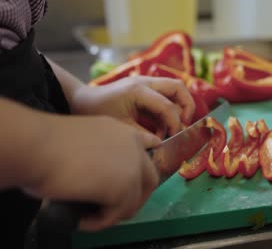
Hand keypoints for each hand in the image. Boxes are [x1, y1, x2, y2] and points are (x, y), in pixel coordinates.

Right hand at [22, 114, 160, 230]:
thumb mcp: (84, 140)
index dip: (142, 165)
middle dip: (133, 198)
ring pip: (134, 202)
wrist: (38, 146)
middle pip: (149, 180)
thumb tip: (100, 177)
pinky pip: (115, 216)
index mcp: (124, 132)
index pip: (148, 147)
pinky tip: (80, 219)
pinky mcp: (125, 189)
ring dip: (113, 213)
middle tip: (110, 208)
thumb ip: (102, 155)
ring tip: (89, 215)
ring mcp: (133, 168)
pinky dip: (98, 222)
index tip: (134, 176)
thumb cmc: (47, 142)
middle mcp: (134, 147)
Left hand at [70, 76, 194, 137]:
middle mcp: (145, 82)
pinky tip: (160, 128)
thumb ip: (143, 136)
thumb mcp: (120, 127)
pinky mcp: (145, 89)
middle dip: (187, 106)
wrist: (81, 100)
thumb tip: (161, 144)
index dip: (175, 123)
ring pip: (174, 90)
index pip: (167, 105)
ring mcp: (146, 83)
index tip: (174, 137)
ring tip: (170, 129)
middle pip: (179, 87)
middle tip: (184, 125)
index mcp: (138, 90)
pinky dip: (168, 111)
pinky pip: (165, 97)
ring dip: (178, 108)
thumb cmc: (96, 112)